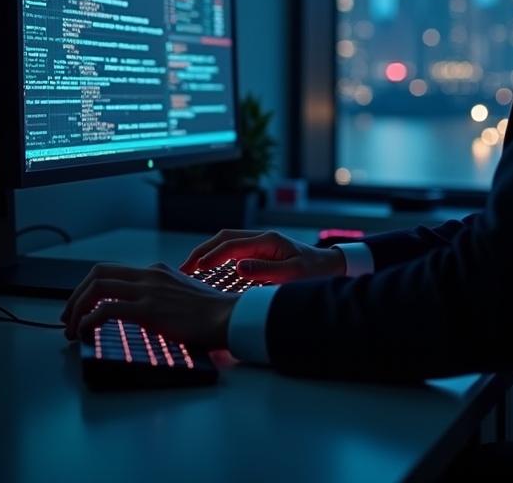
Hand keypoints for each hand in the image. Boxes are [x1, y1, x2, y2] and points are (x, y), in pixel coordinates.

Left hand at [60, 261, 238, 349]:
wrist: (229, 316)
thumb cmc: (212, 313)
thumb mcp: (183, 296)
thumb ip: (163, 297)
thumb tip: (149, 312)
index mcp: (157, 271)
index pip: (113, 271)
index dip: (90, 288)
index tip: (82, 307)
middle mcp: (149, 275)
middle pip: (98, 274)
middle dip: (76, 295)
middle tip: (68, 318)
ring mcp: (148, 290)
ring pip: (97, 288)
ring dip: (77, 308)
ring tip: (72, 329)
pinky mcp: (149, 309)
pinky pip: (107, 309)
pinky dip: (89, 321)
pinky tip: (85, 333)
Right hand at [180, 229, 345, 282]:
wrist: (329, 266)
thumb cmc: (313, 271)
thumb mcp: (292, 273)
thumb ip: (265, 269)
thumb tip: (238, 267)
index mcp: (268, 240)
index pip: (231, 245)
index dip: (211, 256)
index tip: (195, 269)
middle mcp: (261, 238)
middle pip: (223, 238)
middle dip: (202, 251)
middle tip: (183, 269)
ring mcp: (260, 244)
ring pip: (226, 243)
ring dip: (207, 254)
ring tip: (189, 271)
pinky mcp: (260, 252)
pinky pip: (233, 252)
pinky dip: (218, 260)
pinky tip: (208, 273)